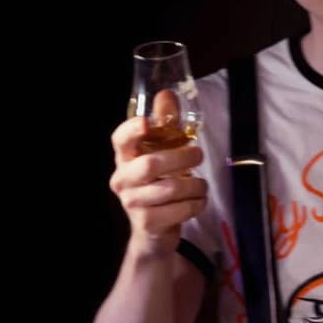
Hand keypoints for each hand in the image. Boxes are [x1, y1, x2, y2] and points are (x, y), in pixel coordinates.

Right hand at [109, 116, 206, 256]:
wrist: (154, 229)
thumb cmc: (159, 181)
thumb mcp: (162, 151)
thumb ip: (165, 122)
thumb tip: (166, 93)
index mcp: (125, 157)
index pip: (119, 140)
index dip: (131, 130)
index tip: (147, 122)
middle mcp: (122, 180)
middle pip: (151, 164)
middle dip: (182, 157)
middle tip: (199, 154)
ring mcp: (132, 203)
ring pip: (171, 188)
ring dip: (196, 184)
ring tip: (202, 184)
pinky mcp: (147, 223)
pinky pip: (180, 209)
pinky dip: (197, 203)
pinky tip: (197, 201)